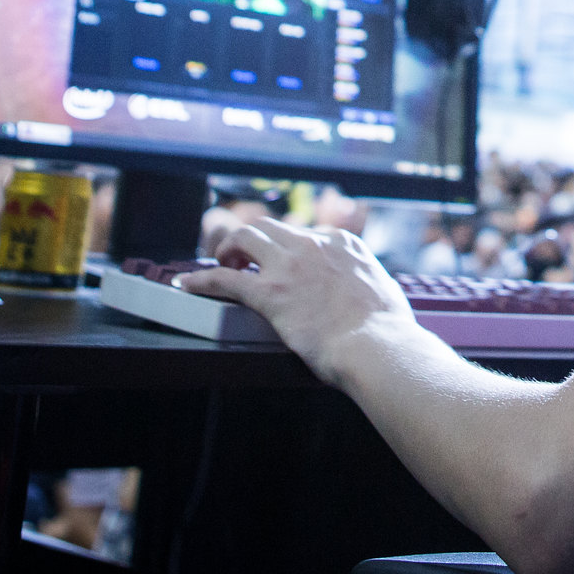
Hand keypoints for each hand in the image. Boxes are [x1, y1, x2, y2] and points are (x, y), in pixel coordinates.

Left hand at [176, 219, 414, 385]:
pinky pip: (223, 279)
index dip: (288, 248)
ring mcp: (289, 266)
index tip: (280, 261)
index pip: (306, 235)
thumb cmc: (387, 330)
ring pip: (244, 238)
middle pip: (269, 227)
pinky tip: (186, 284)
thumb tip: (373, 291)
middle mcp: (313, 246)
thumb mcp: (384, 289)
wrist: (377, 346)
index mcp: (344, 244)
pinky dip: (200, 279)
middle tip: (242, 258)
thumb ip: (368, 281)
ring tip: (221, 264)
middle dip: (251, 239)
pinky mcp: (269, 292)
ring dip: (228, 248)